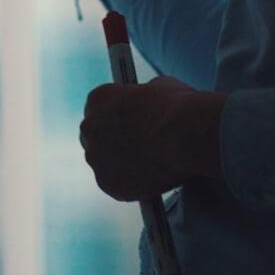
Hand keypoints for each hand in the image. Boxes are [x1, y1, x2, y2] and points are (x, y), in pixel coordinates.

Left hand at [79, 76, 227, 201]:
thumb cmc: (176, 108)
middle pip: (96, 138)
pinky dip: (132, 186)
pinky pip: (117, 187)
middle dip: (113, 143)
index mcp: (97, 99)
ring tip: (149, 167)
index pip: (99, 110)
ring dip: (121, 166)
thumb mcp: (157, 88)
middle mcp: (89, 129)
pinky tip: (151, 181)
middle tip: (137, 148)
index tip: (129, 125)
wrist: (185, 136)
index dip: (116, 119)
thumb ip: (142, 99)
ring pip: (105, 165)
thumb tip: (148, 105)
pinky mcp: (109, 185)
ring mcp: (96, 159)